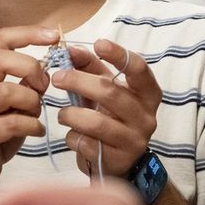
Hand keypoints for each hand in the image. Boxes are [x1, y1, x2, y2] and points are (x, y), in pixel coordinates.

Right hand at [0, 26, 57, 194]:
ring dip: (32, 101)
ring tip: (36, 114)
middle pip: (0, 58)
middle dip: (31, 68)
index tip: (54, 36)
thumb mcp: (12, 106)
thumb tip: (47, 69)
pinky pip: (11, 123)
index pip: (1, 40)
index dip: (28, 34)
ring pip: (7, 90)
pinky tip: (35, 132)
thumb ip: (25, 86)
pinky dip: (32, 126)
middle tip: (44, 87)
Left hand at [52, 40, 159, 178]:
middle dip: (78, 81)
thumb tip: (69, 49)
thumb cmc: (111, 117)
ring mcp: (134, 141)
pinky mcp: (118, 161)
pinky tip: (73, 135)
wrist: (119, 161)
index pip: (139, 69)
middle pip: (110, 92)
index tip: (99, 43)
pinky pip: (87, 143)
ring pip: (96, 122)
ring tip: (63, 114)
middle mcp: (147, 117)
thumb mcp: (105, 89)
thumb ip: (90, 67)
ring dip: (71, 114)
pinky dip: (72, 137)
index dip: (119, 55)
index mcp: (148, 94)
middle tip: (56, 77)